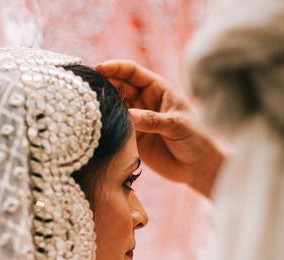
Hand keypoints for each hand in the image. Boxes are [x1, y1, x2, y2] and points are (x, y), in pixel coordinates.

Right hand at [97, 60, 229, 197]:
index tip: (99, 68)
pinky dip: (105, 125)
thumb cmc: (196, 140)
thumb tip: (130, 115)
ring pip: (114, 106)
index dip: (115, 68)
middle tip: (87, 89)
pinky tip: (93, 125)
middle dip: (103, 85)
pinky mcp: (132, 138)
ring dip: (102, 105)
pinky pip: (115, 127)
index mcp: (158, 89)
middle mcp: (145, 101)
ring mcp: (137, 119)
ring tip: (86, 107)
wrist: (198, 168)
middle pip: (118, 87)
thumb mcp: (178, 126)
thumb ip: (153, 120)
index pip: (132, 72)